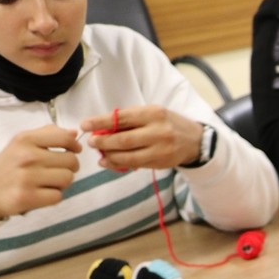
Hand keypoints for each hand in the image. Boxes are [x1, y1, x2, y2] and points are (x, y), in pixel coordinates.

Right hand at [0, 125, 80, 218]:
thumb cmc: (9, 166)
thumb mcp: (22, 143)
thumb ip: (48, 134)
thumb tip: (74, 133)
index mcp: (26, 140)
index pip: (65, 138)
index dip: (75, 146)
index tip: (73, 150)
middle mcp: (27, 157)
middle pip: (72, 161)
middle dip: (68, 167)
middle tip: (55, 171)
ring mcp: (27, 177)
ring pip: (67, 179)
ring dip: (61, 183)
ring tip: (47, 182)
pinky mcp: (27, 197)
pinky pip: (58, 196)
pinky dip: (52, 196)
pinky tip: (40, 193)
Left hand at [81, 106, 202, 169]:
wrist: (194, 140)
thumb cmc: (166, 123)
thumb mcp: (151, 113)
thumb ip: (129, 119)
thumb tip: (101, 127)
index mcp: (154, 114)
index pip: (122, 118)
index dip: (100, 122)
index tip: (85, 125)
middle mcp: (159, 132)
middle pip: (124, 140)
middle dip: (103, 142)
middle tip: (92, 142)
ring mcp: (161, 150)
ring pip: (128, 156)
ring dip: (110, 156)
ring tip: (100, 153)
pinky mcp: (161, 163)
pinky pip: (135, 165)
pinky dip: (118, 164)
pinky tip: (109, 162)